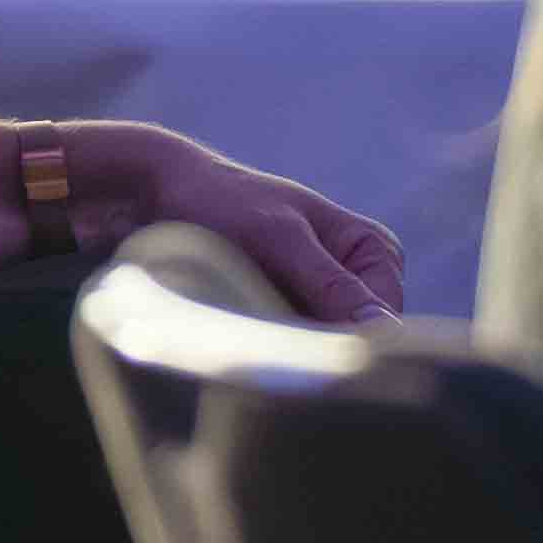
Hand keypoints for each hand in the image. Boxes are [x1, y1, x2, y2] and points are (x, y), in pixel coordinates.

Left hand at [61, 126, 394, 322]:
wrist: (160, 191)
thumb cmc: (222, 202)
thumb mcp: (278, 239)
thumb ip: (329, 284)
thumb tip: (381, 330)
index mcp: (372, 251)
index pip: (382, 322)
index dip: (348, 344)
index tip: (299, 350)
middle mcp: (354, 278)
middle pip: (352, 341)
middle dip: (314, 348)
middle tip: (263, 338)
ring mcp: (318, 301)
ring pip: (317, 351)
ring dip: (285, 351)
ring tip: (245, 328)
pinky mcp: (283, 315)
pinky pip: (287, 348)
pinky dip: (266, 347)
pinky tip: (238, 332)